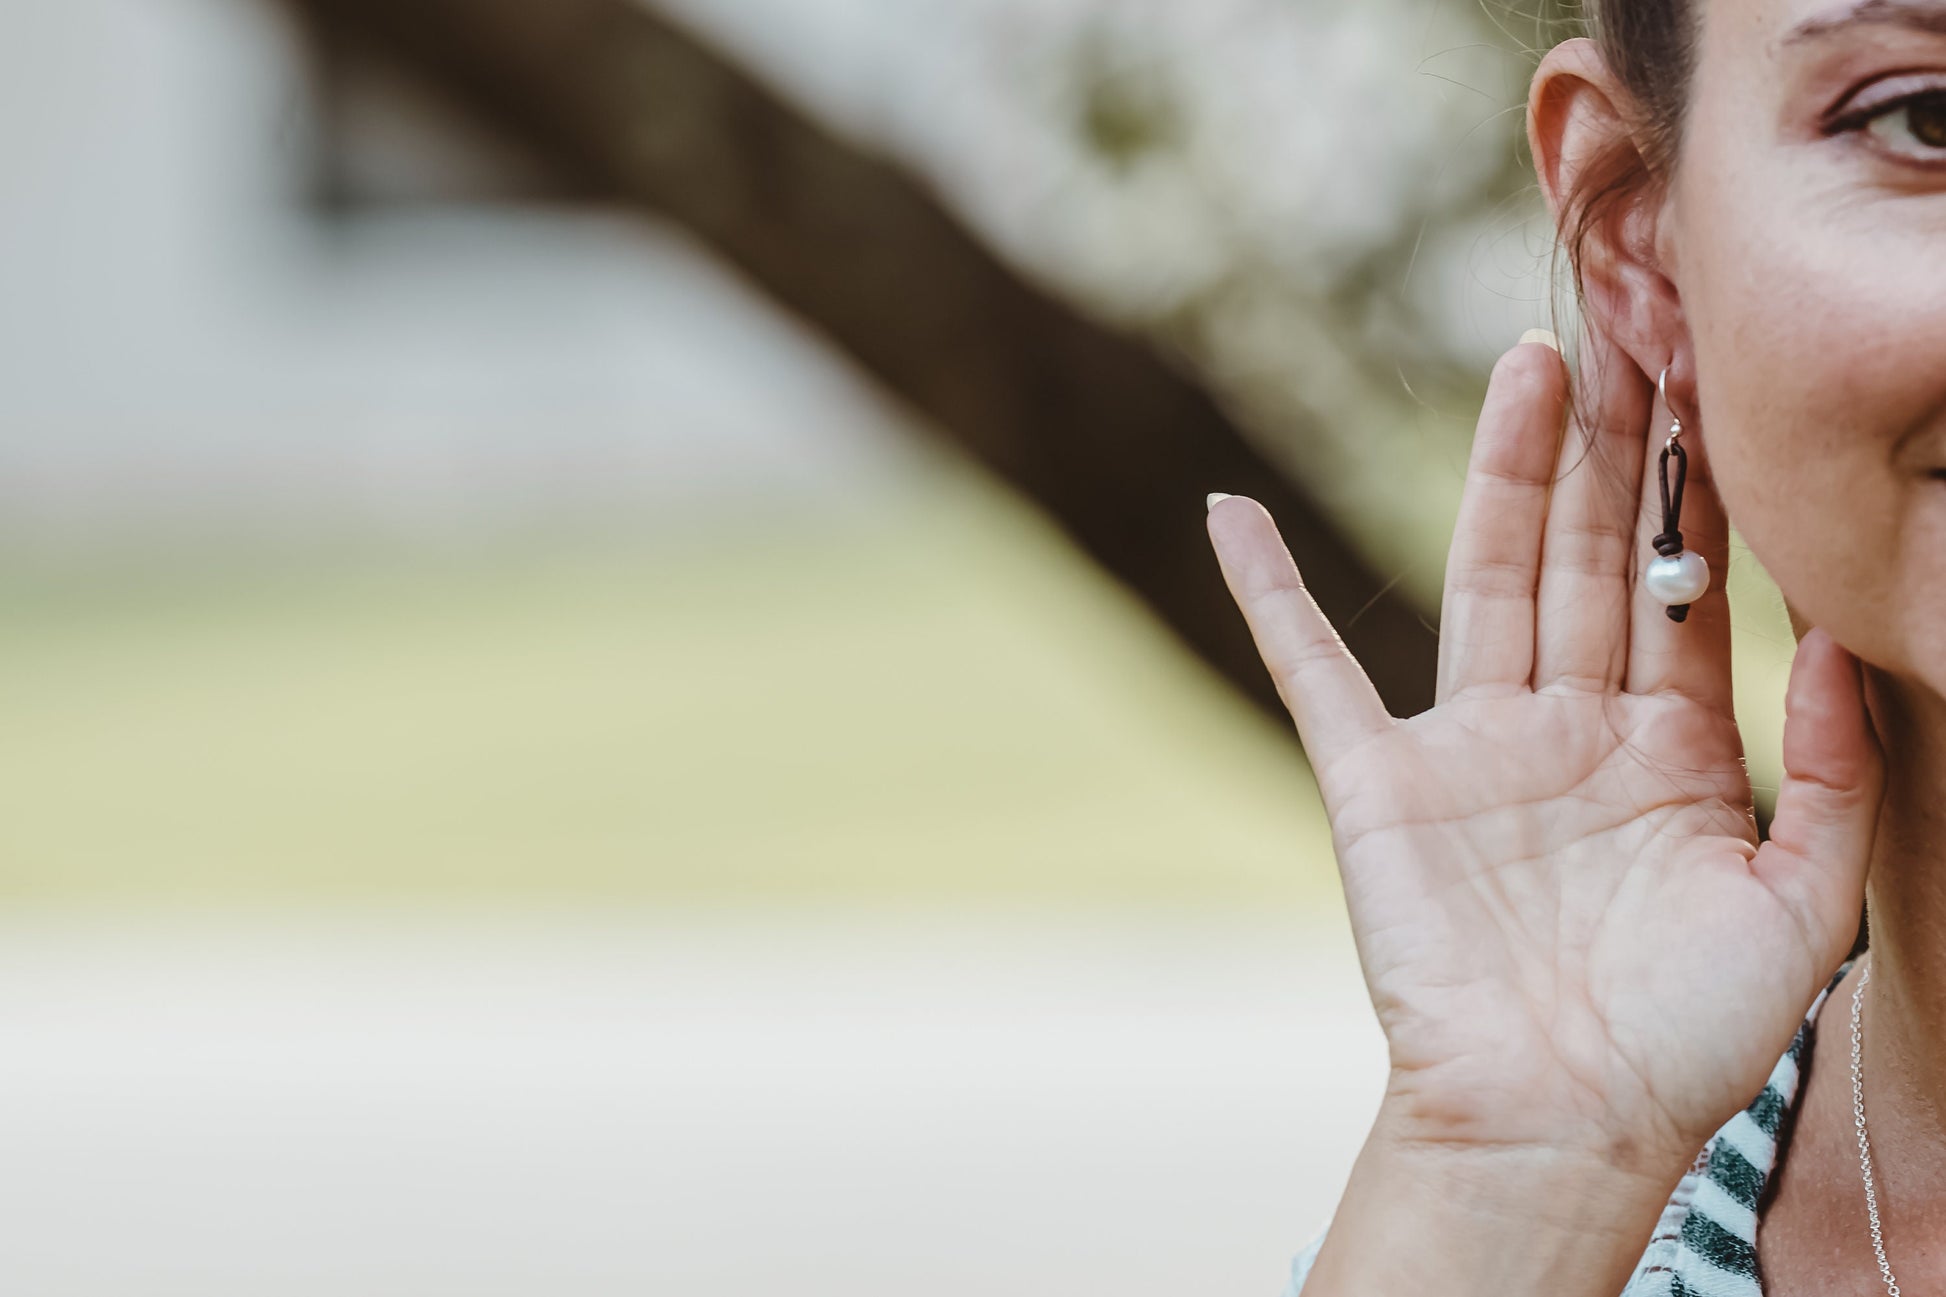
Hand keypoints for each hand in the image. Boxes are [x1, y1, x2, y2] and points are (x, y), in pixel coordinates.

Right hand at [1206, 329, 1882, 1175]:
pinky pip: (1309, 671)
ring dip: (1500, 473)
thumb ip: (1829, 769)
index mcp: (1668, 755)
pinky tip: (1229, 515)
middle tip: (1627, 331)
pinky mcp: (1376, 782)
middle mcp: (1566, 731)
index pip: (1684, 592)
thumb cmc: (1683, 1037)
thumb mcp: (1806, 904)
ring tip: (1529, 363)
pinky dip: (1265, 595)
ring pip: (1483, 580)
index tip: (1717, 389)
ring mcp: (1465, 748)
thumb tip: (1824, 635)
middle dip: (1611, 449)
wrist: (1558, 1125)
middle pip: (1585, 557)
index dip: (1700, 495)